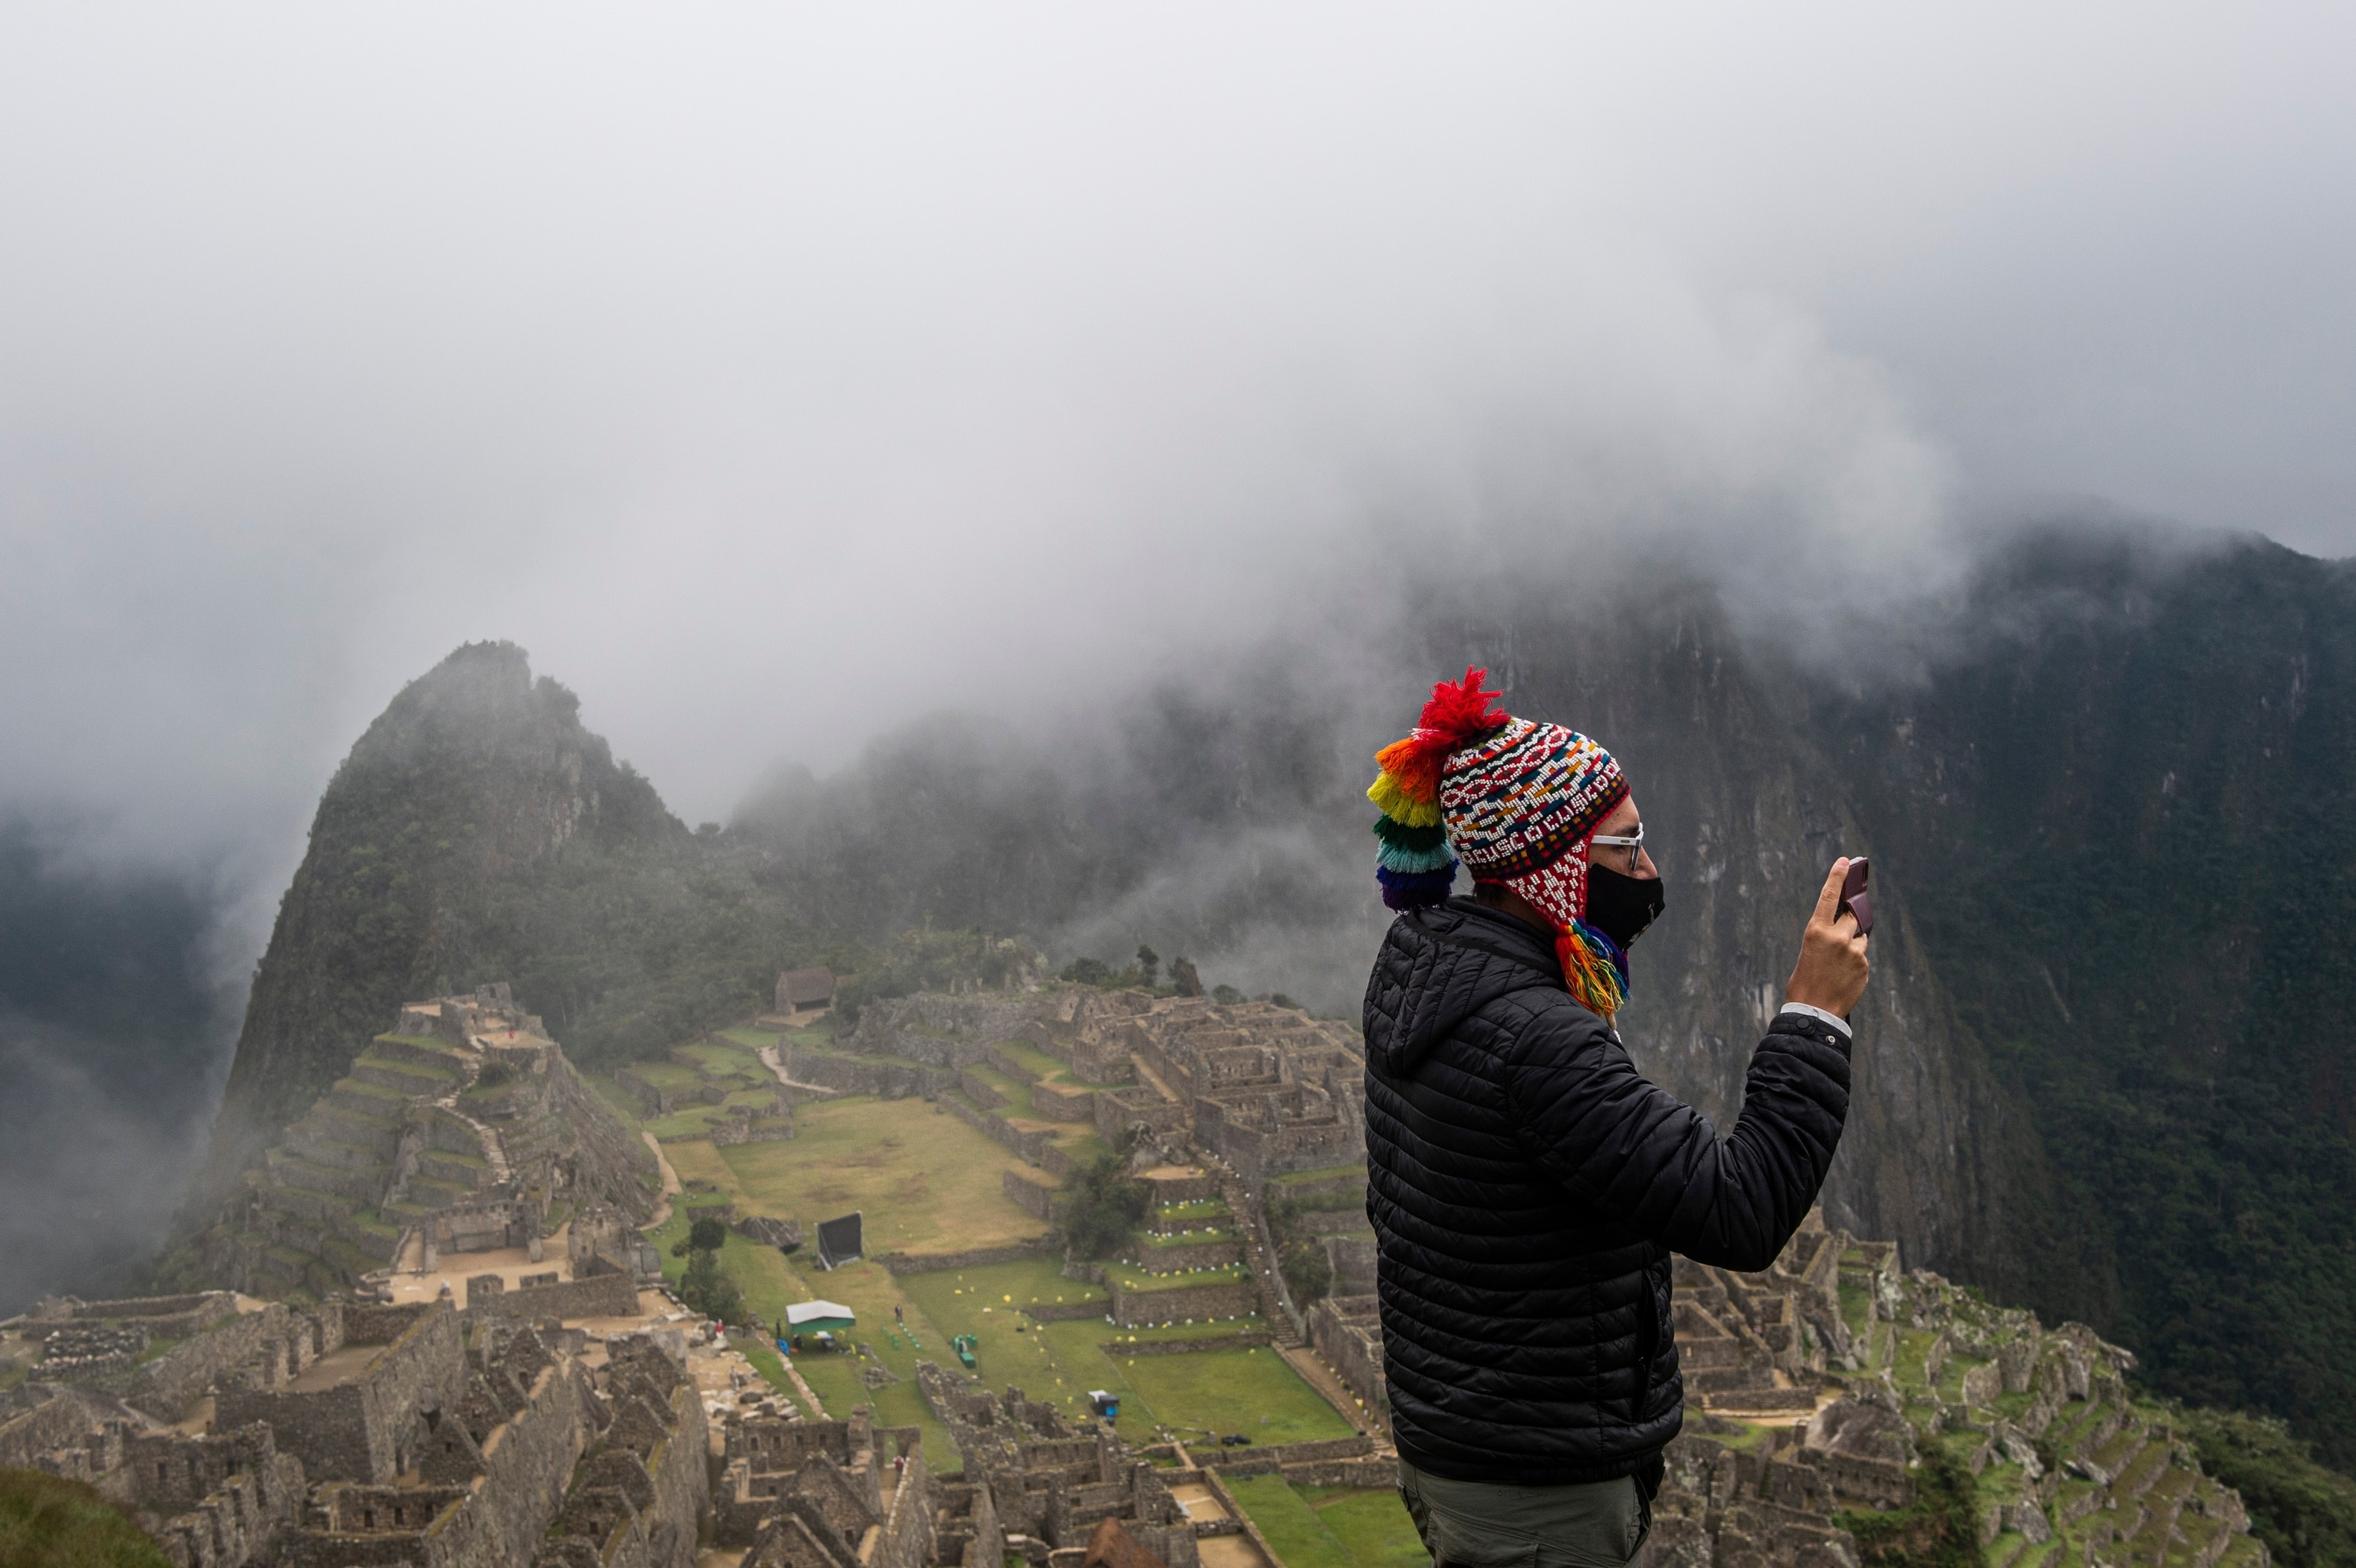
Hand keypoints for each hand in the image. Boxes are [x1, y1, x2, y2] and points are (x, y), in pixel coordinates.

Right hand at [1786, 858, 1870, 1018]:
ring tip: (1837, 965)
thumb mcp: (1809, 950)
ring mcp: (1853, 952)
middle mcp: (1837, 937)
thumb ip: (1827, 936)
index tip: (1845, 861)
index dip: (1837, 877)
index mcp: (1816, 930)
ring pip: (1859, 938)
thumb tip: (1845, 929)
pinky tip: (1843, 977)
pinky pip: (1862, 957)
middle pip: (1852, 916)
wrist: (1814, 1011)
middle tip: (1839, 934)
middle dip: (1848, 921)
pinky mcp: (1864, 966)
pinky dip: (1855, 963)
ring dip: (1852, 945)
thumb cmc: (1804, 981)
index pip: (1829, 896)